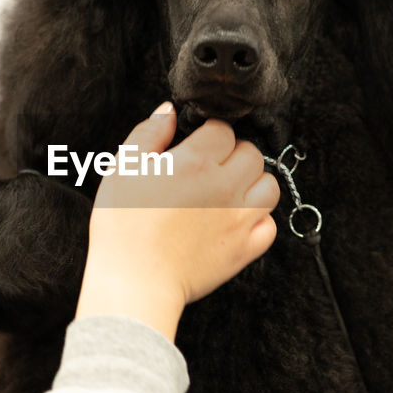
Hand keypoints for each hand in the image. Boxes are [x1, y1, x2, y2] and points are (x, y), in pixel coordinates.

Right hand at [76, 102, 279, 340]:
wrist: (134, 281)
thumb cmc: (122, 225)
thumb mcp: (123, 168)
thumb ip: (148, 133)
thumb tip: (169, 111)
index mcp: (196, 161)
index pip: (223, 130)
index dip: (208, 135)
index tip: (196, 147)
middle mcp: (225, 185)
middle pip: (251, 154)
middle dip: (233, 155)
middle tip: (211, 169)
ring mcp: (239, 219)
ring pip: (269, 187)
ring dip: (253, 183)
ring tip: (229, 191)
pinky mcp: (244, 249)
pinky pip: (269, 226)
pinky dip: (259, 221)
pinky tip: (236, 221)